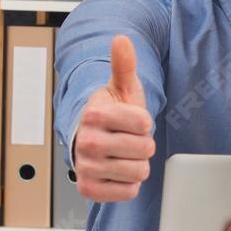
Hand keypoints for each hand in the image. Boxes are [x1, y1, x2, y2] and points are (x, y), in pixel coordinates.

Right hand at [74, 34, 154, 201]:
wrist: (92, 142)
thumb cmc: (112, 116)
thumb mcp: (121, 89)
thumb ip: (124, 65)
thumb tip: (122, 39)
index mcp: (94, 114)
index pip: (144, 123)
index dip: (144, 123)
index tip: (132, 121)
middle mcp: (87, 141)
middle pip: (144, 149)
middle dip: (143, 145)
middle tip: (128, 140)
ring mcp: (86, 167)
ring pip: (139, 172)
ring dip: (137, 165)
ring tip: (123, 155)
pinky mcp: (89, 189)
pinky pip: (129, 191)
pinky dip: (128, 184)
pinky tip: (116, 172)